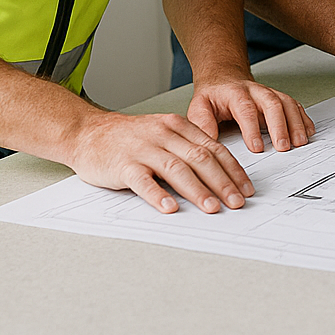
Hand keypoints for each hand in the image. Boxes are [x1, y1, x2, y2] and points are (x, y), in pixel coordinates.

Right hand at [67, 110, 257, 213]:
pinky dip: (157, 195)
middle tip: (236, 202)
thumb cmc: (129, 138)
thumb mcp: (163, 133)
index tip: (246, 188)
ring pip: (176, 169)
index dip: (233, 170)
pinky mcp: (122, 165)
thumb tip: (220, 174)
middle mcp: (163, 136)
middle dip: (222, 182)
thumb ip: (188, 147)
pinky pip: (143, 181)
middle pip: (200, 159)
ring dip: (197, 190)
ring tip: (211, 207)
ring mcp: (143, 149)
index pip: (213, 149)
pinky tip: (169, 208)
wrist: (87, 132)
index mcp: (178, 127)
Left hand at [187, 77, 314, 153]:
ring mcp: (270, 93)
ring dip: (296, 123)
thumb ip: (202, 124)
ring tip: (300, 142)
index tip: (256, 147)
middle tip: (283, 146)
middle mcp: (256, 91)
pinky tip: (308, 131)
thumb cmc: (213, 96)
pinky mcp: (279, 98)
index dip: (252, 128)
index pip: (245, 109)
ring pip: (287, 103)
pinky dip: (303, 118)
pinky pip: (295, 105)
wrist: (224, 78)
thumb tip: (207, 144)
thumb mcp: (199, 107)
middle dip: (280, 126)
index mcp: (235, 93)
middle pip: (272, 103)